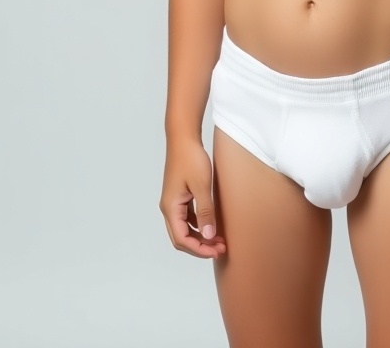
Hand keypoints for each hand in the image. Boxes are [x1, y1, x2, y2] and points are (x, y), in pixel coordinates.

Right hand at [160, 137, 226, 258]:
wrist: (183, 138)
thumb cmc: (191, 158)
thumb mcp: (202, 186)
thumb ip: (205, 212)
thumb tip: (209, 237)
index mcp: (170, 208)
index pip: (182, 239)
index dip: (199, 249)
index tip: (216, 251)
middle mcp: (169, 208)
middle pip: (181, 238)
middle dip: (200, 246)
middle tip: (221, 248)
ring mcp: (173, 201)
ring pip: (184, 228)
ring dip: (200, 236)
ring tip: (219, 239)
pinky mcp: (179, 195)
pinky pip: (187, 217)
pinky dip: (199, 224)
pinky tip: (212, 223)